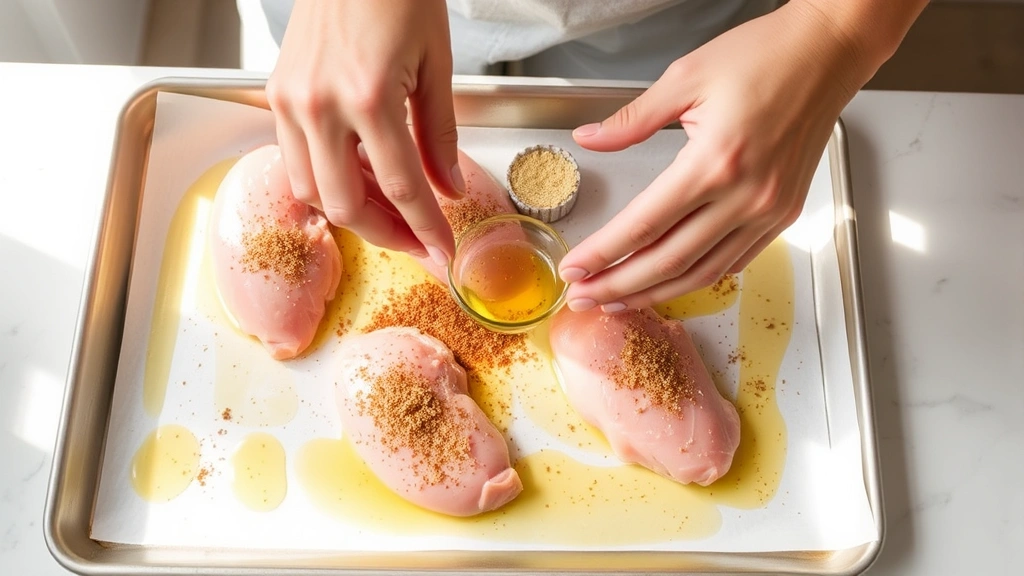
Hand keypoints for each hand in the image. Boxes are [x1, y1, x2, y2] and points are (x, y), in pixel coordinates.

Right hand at [266, 0, 461, 264]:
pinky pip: (295, 158)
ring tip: (391, 212)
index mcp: (369, 96)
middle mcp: (320, 104)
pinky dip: (326, 179)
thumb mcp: (437, 64)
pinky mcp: (277, 93)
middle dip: (386, 235)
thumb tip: (449, 187)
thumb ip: (441, 134)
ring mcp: (291, 100)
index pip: (402, 186)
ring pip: (310, 190)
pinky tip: (358, 178)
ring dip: (352, 212)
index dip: (426, 227)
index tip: (443, 250)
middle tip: (418, 243)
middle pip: (345, 204)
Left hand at [558, 1, 877, 311]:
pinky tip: (671, 281)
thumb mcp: (684, 78)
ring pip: (702, 272)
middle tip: (584, 298)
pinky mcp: (783, 214)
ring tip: (618, 299)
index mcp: (714, 162)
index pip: (643, 225)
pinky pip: (735, 261)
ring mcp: (768, 210)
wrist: (827, 52)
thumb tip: (588, 139)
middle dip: (619, 286)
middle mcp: (745, 196)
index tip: (574, 270)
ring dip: (656, 292)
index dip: (603, 253)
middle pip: (669, 261)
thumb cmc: (764, 56)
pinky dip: (699, 277)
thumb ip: (631, 120)